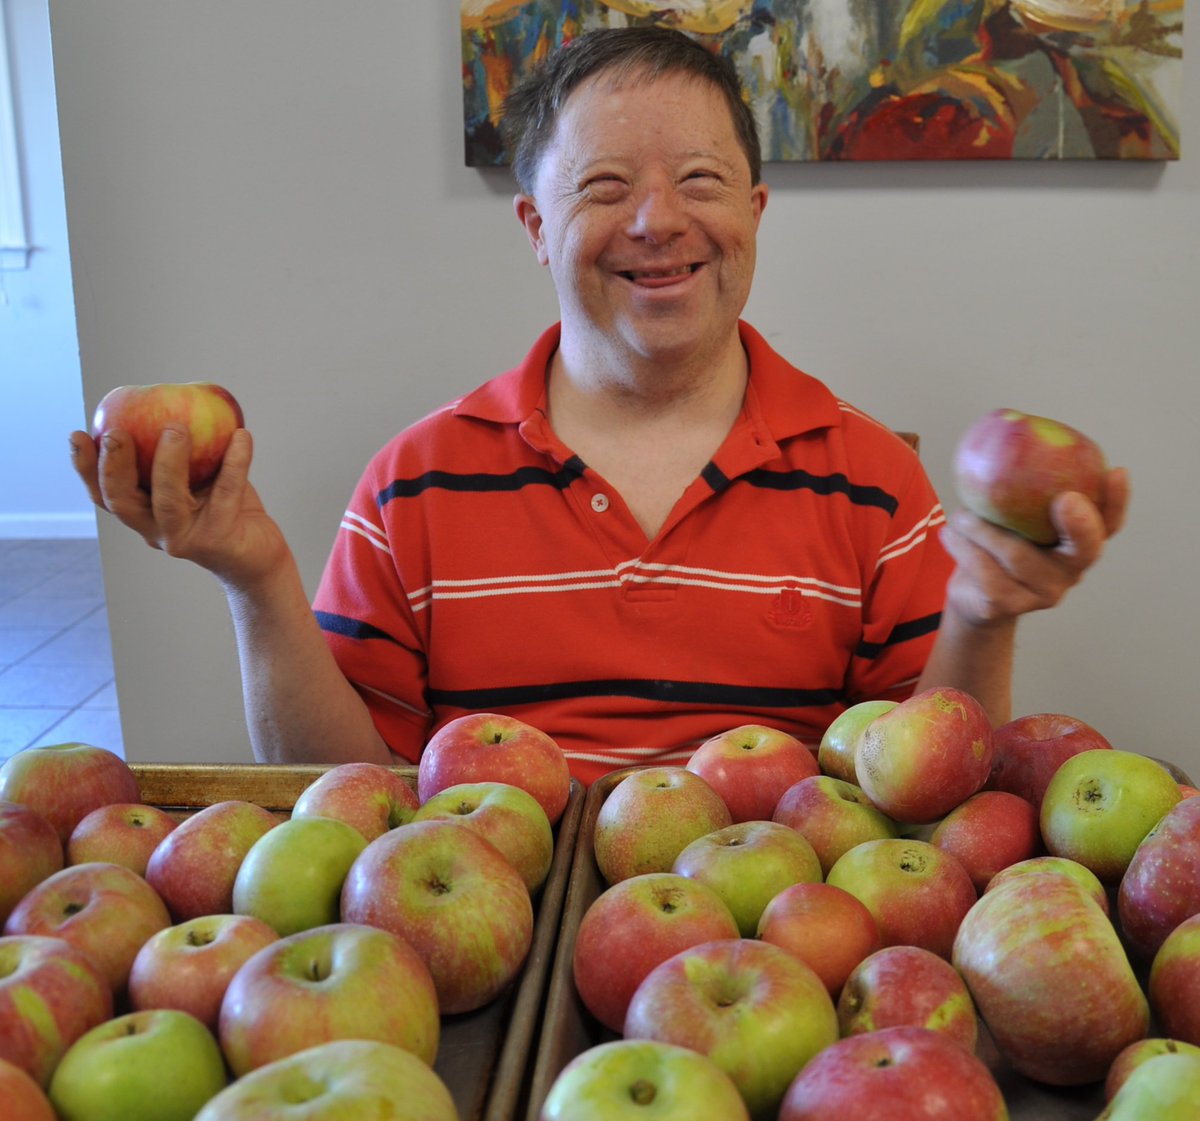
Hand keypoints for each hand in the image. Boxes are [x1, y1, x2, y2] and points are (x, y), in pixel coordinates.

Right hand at [68, 424, 287, 587]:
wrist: (260, 556)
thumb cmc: (228, 511)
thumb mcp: (201, 478)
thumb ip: (183, 451)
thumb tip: (175, 398)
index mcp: (144, 513)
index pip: (104, 493)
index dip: (86, 467)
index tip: (77, 434)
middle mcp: (157, 529)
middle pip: (122, 501)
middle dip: (114, 466)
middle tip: (117, 433)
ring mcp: (185, 538)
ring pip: (167, 502)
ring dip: (168, 463)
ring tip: (176, 428)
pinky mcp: (218, 540)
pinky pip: (225, 493)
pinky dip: (235, 462)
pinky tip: (241, 436)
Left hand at [939, 466, 1129, 626]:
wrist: (970, 596)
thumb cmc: (994, 544)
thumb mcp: (1010, 514)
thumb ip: (1019, 487)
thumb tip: (1007, 424)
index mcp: (1075, 544)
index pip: (1108, 524)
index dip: (1117, 501)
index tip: (1116, 471)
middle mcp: (1069, 571)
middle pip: (1085, 550)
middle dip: (1079, 524)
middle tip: (1064, 498)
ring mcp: (1042, 594)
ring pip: (1017, 556)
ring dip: (983, 530)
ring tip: (961, 516)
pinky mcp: (1008, 607)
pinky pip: (985, 572)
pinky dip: (963, 549)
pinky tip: (949, 535)